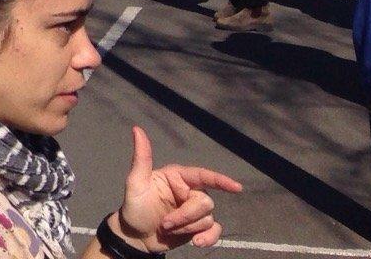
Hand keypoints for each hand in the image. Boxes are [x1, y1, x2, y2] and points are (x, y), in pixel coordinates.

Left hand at [115, 126, 241, 250]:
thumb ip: (141, 158)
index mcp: (177, 177)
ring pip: (207, 219)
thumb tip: (137, 129)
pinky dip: (208, 238)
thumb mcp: (135, 182)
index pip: (203, 175)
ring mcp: (195, 210)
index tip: (236, 187)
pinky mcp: (198, 227)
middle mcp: (189, 191)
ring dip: (188, 228)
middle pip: (205, 202)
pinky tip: (196, 242)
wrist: (135, 236)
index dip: (221, 181)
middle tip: (165, 223)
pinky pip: (214, 231)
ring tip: (168, 229)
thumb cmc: (134, 206)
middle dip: (186, 216)